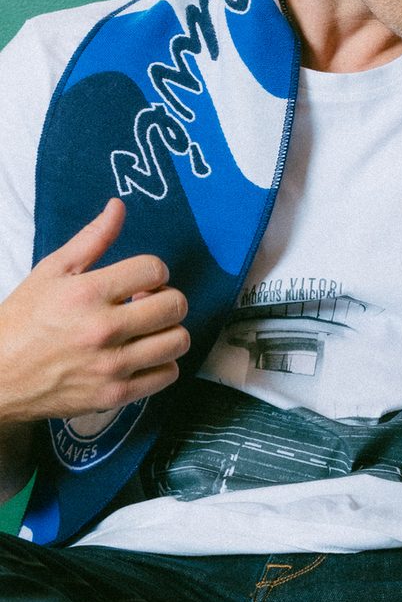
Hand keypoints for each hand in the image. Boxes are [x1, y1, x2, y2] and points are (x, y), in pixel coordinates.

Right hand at [0, 198, 189, 427]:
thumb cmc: (23, 321)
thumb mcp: (51, 271)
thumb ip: (91, 238)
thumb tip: (119, 206)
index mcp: (86, 293)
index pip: (154, 269)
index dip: (152, 271)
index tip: (139, 280)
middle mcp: (102, 330)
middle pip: (175, 305)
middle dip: (166, 298)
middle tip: (146, 303)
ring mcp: (111, 366)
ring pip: (177, 341)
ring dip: (167, 331)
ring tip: (146, 330)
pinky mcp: (115, 395)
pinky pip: (168, 375)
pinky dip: (162, 363)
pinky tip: (142, 356)